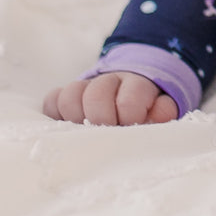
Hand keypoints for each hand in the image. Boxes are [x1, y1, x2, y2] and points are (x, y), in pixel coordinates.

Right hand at [43, 72, 178, 125]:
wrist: (135, 89)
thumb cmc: (149, 107)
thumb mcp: (162, 108)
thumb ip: (163, 110)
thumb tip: (159, 113)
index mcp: (137, 84)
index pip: (129, 99)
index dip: (129, 118)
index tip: (131, 129)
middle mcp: (109, 81)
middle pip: (96, 94)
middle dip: (101, 119)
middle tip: (107, 134)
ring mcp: (85, 87)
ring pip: (70, 95)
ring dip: (77, 118)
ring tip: (88, 133)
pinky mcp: (65, 96)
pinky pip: (52, 100)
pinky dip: (56, 116)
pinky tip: (70, 129)